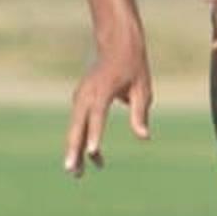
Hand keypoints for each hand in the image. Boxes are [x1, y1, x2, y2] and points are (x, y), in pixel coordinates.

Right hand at [62, 40, 151, 177]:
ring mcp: (81, 96)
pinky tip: (87, 157)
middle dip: (74, 150)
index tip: (92, 153)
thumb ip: (140, 114)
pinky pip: (78, 122)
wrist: (116, 42)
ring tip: (78, 173)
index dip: (95, 135)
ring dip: (75, 149)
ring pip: (75, 127)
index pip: (97, 116)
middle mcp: (87, 93)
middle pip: (77, 125)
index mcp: (103, 89)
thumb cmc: (133, 65)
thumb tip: (143, 138)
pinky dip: (80, 139)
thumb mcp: (143, 88)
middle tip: (73, 173)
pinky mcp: (81, 99)